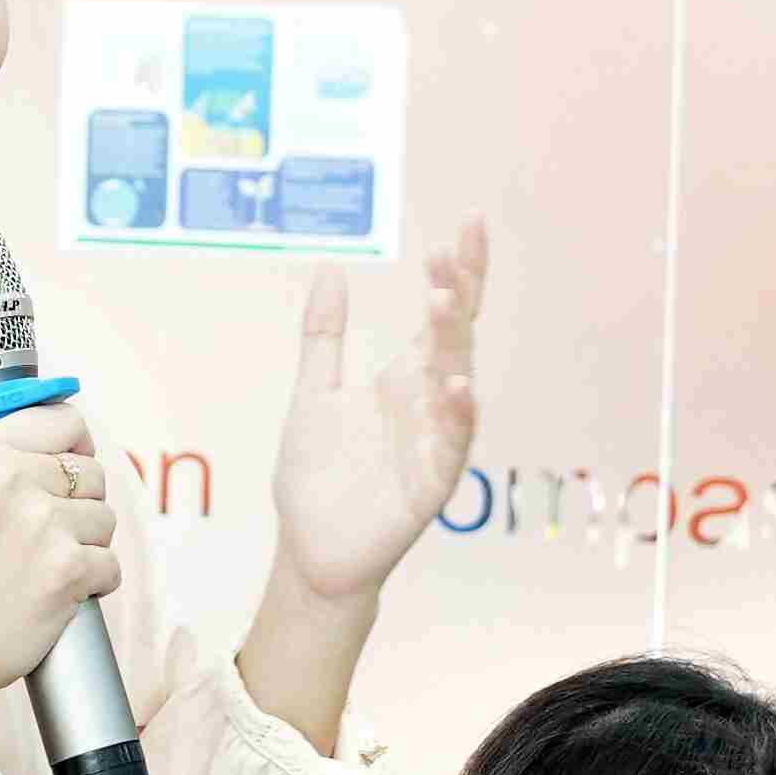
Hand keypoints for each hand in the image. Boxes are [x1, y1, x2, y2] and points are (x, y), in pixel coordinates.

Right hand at [0, 401, 119, 714]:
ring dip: (86, 545)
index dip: (75, 446)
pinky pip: (109, 565)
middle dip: (79, 505)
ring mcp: (43, 524)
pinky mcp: (67, 570)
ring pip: (105, 519)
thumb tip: (43, 432)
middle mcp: (11, 479)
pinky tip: (59, 594)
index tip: (72, 465)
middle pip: (92, 473)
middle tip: (48, 535)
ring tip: (45, 567)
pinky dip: (93, 584)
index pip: (64, 421)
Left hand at [265, 221, 485, 603]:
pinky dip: (458, 416)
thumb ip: (324, 335)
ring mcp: (434, 442)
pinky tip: (458, 384)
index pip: (441, 316)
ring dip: (452, 343)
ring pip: (455, 382)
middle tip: (448, 251)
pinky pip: (452, 445)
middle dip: (455, 294)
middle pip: (453, 338)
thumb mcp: (313, 392)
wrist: (309, 549)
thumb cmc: (316, 476)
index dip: (459, 273)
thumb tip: (331, 270)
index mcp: (405, 380)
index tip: (466, 225)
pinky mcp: (430, 484)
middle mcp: (429, 404)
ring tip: (444, 301)